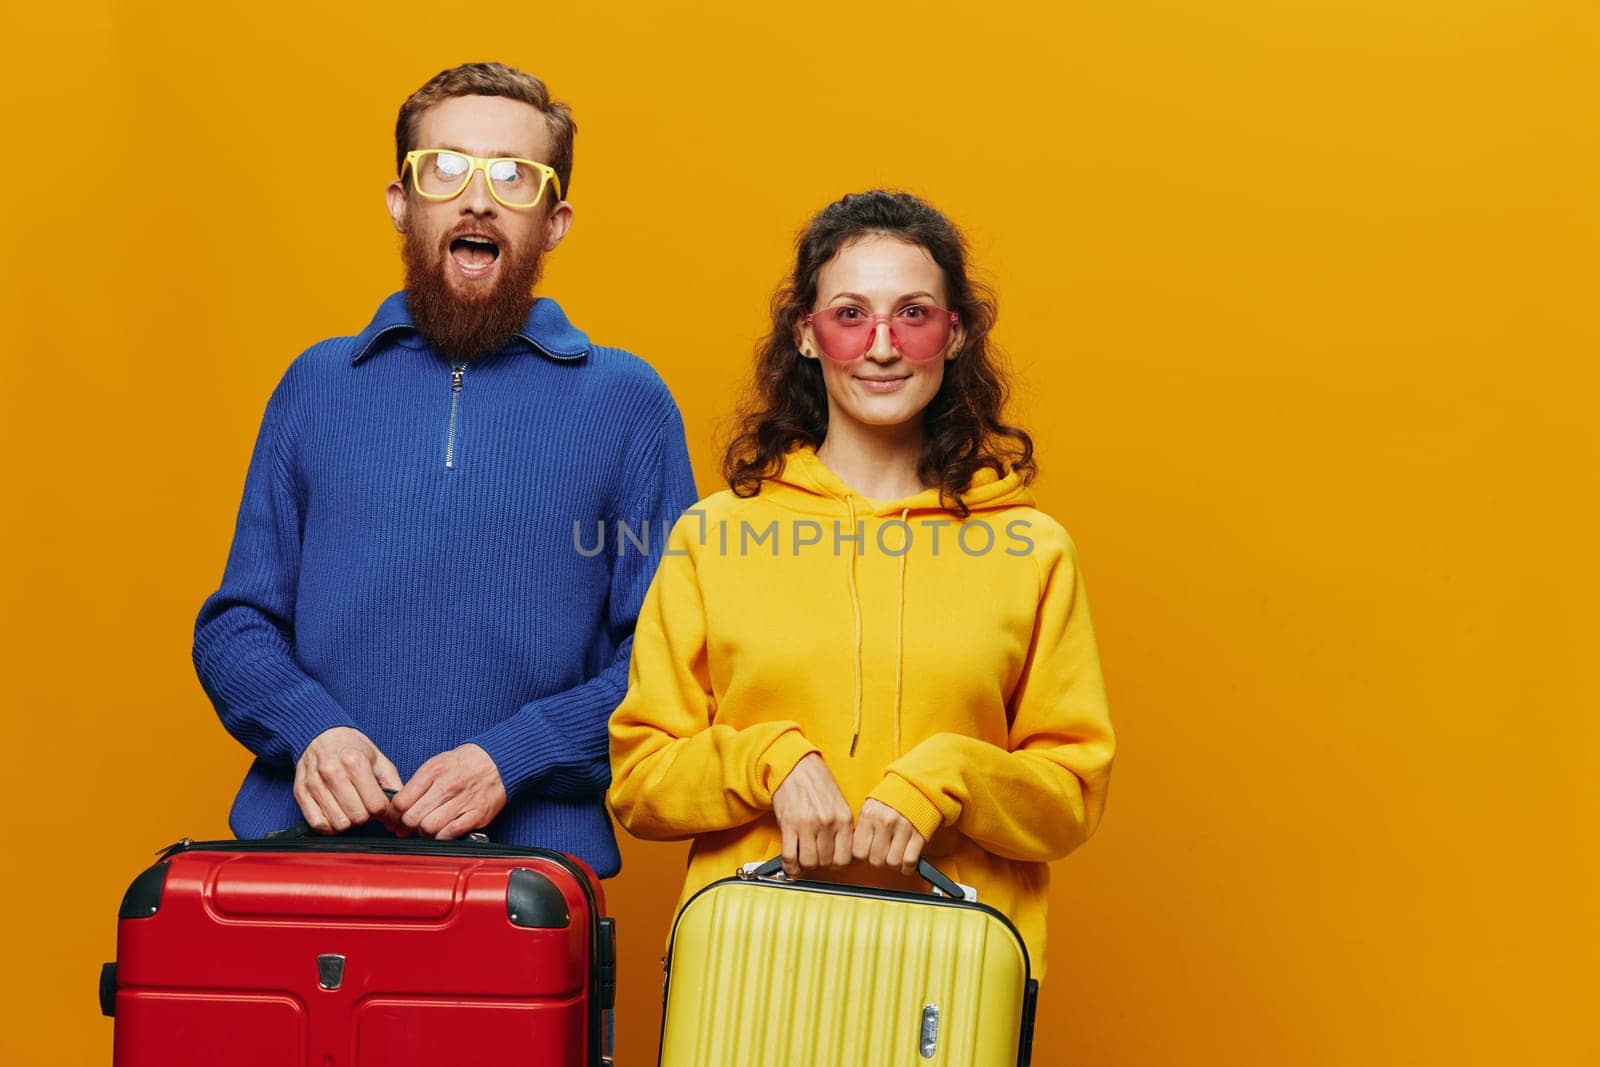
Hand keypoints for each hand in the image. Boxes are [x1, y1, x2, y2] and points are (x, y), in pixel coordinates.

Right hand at [294, 727, 402, 832]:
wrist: (321, 734)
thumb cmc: (352, 748)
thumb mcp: (378, 759)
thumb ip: (393, 783)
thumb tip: (400, 812)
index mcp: (355, 762)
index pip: (376, 805)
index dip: (384, 811)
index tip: (382, 808)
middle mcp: (333, 772)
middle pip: (358, 816)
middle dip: (366, 817)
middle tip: (365, 806)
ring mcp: (314, 783)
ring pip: (338, 823)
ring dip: (348, 822)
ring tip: (350, 808)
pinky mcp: (300, 792)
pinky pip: (317, 824)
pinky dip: (329, 826)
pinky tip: (335, 814)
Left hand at [392, 743, 506, 839]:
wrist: (498, 761)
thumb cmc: (465, 763)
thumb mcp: (436, 764)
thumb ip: (416, 785)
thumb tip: (399, 809)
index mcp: (434, 771)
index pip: (401, 802)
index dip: (396, 813)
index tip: (399, 815)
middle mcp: (448, 786)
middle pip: (412, 818)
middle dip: (408, 825)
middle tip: (413, 823)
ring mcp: (463, 801)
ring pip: (429, 828)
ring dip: (425, 832)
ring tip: (429, 826)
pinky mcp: (477, 814)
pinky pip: (450, 833)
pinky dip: (442, 836)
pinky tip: (443, 829)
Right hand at [771, 752, 852, 876]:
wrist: (795, 765)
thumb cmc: (816, 782)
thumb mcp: (838, 804)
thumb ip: (841, 828)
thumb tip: (840, 853)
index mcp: (843, 818)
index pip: (845, 858)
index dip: (836, 865)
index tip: (830, 863)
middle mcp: (828, 822)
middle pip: (826, 862)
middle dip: (819, 864)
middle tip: (814, 858)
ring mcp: (808, 824)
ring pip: (808, 862)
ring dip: (804, 865)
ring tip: (802, 859)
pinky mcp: (789, 824)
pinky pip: (790, 856)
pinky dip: (789, 866)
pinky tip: (790, 864)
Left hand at [851, 798, 925, 875]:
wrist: (915, 785)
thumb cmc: (891, 798)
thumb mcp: (870, 807)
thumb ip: (862, 827)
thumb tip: (854, 850)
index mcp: (869, 814)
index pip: (858, 851)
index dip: (863, 854)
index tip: (866, 851)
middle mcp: (885, 821)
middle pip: (875, 860)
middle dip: (877, 860)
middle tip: (881, 852)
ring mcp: (903, 828)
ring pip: (892, 863)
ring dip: (892, 863)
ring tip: (893, 854)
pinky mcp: (919, 835)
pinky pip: (909, 861)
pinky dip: (907, 866)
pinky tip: (904, 860)